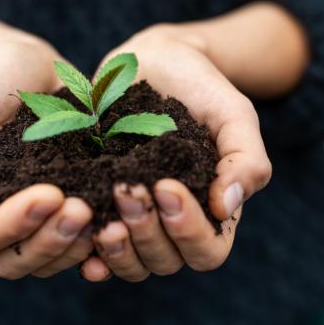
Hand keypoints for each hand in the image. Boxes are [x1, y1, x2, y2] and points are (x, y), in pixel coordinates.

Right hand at [0, 39, 94, 278]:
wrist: (35, 66)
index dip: (11, 225)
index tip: (49, 194)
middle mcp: (0, 219)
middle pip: (14, 261)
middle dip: (48, 242)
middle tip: (82, 209)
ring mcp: (38, 221)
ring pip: (49, 261)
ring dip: (74, 247)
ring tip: (104, 216)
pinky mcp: (71, 212)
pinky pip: (81, 248)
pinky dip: (99, 245)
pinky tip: (120, 224)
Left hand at [80, 25, 271, 281]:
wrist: (156, 61)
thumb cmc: (202, 87)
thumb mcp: (233, 114)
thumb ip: (246, 158)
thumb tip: (228, 206)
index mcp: (212, 213)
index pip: (207, 251)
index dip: (188, 230)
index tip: (166, 186)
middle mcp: (173, 226)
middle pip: (164, 261)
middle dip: (146, 231)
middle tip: (125, 188)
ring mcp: (136, 221)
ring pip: (130, 263)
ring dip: (116, 248)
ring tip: (101, 218)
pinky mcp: (100, 209)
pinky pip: (93, 250)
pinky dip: (87, 253)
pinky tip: (77, 232)